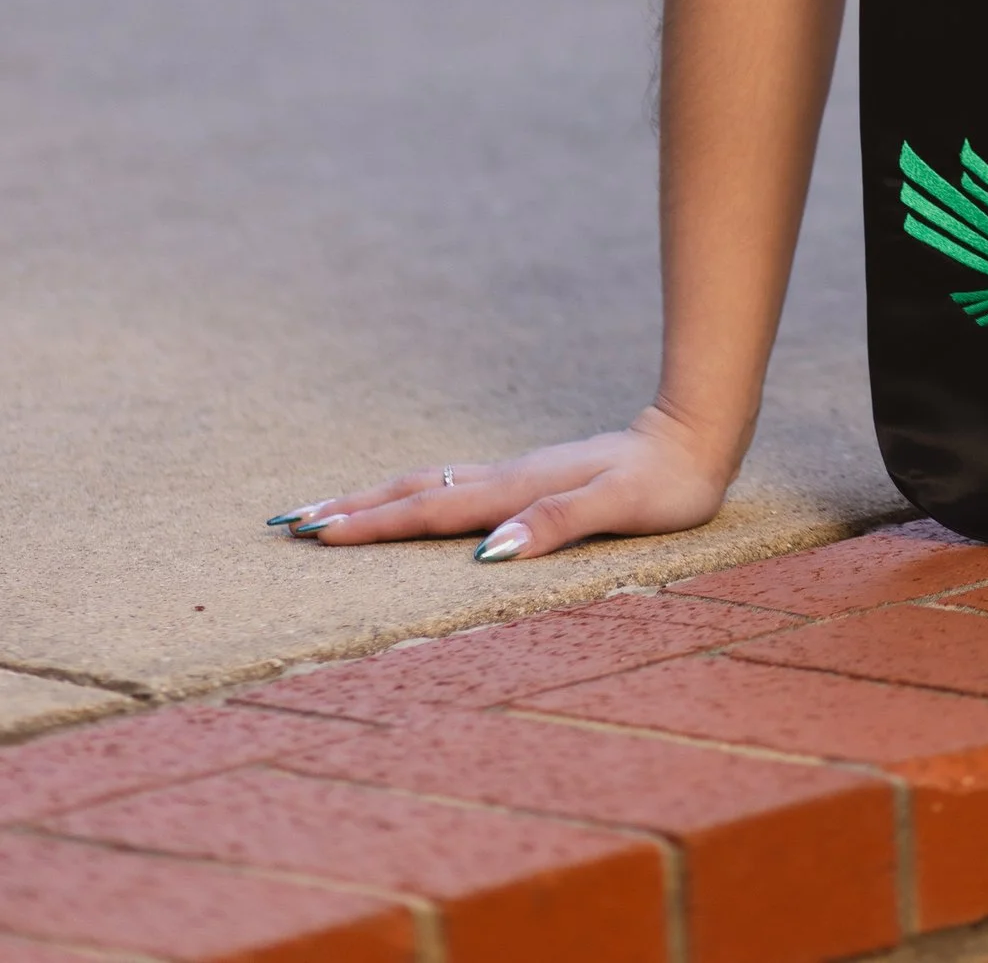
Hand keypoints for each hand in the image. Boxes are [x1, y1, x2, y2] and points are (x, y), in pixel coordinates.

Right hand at [270, 404, 732, 562]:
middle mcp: (508, 479)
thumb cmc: (664, 484)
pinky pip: (454, 488)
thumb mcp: (619, 508)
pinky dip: (414, 496)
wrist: (695, 437)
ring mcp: (516, 475)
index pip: (433, 512)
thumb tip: (490, 551)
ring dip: (375, 499)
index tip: (317, 532)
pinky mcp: (528, 478)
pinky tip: (406, 504)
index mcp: (518, 490)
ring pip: (430, 486)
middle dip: (353, 508)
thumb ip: (557, 525)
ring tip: (327, 512)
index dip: (374, 525)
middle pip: (416, 492)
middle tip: (290, 523)